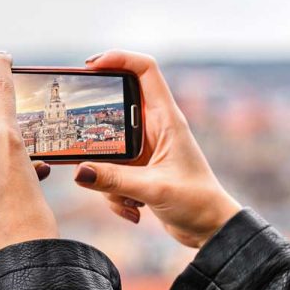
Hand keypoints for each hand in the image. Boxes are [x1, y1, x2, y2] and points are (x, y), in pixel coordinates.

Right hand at [75, 50, 240, 247]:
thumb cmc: (197, 203)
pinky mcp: (138, 169)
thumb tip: (78, 171)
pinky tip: (134, 211)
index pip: (145, 70)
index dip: (119, 59)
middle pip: (117, 107)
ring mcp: (145, 148)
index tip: (90, 66)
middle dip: (97, 127)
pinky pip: (111, 171)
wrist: (211, 231)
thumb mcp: (153, 189)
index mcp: (167, 119)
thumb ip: (114, 179)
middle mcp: (155, 128)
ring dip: (108, 176)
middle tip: (78, 132)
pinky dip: (114, 193)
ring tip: (128, 199)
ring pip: (108, 146)